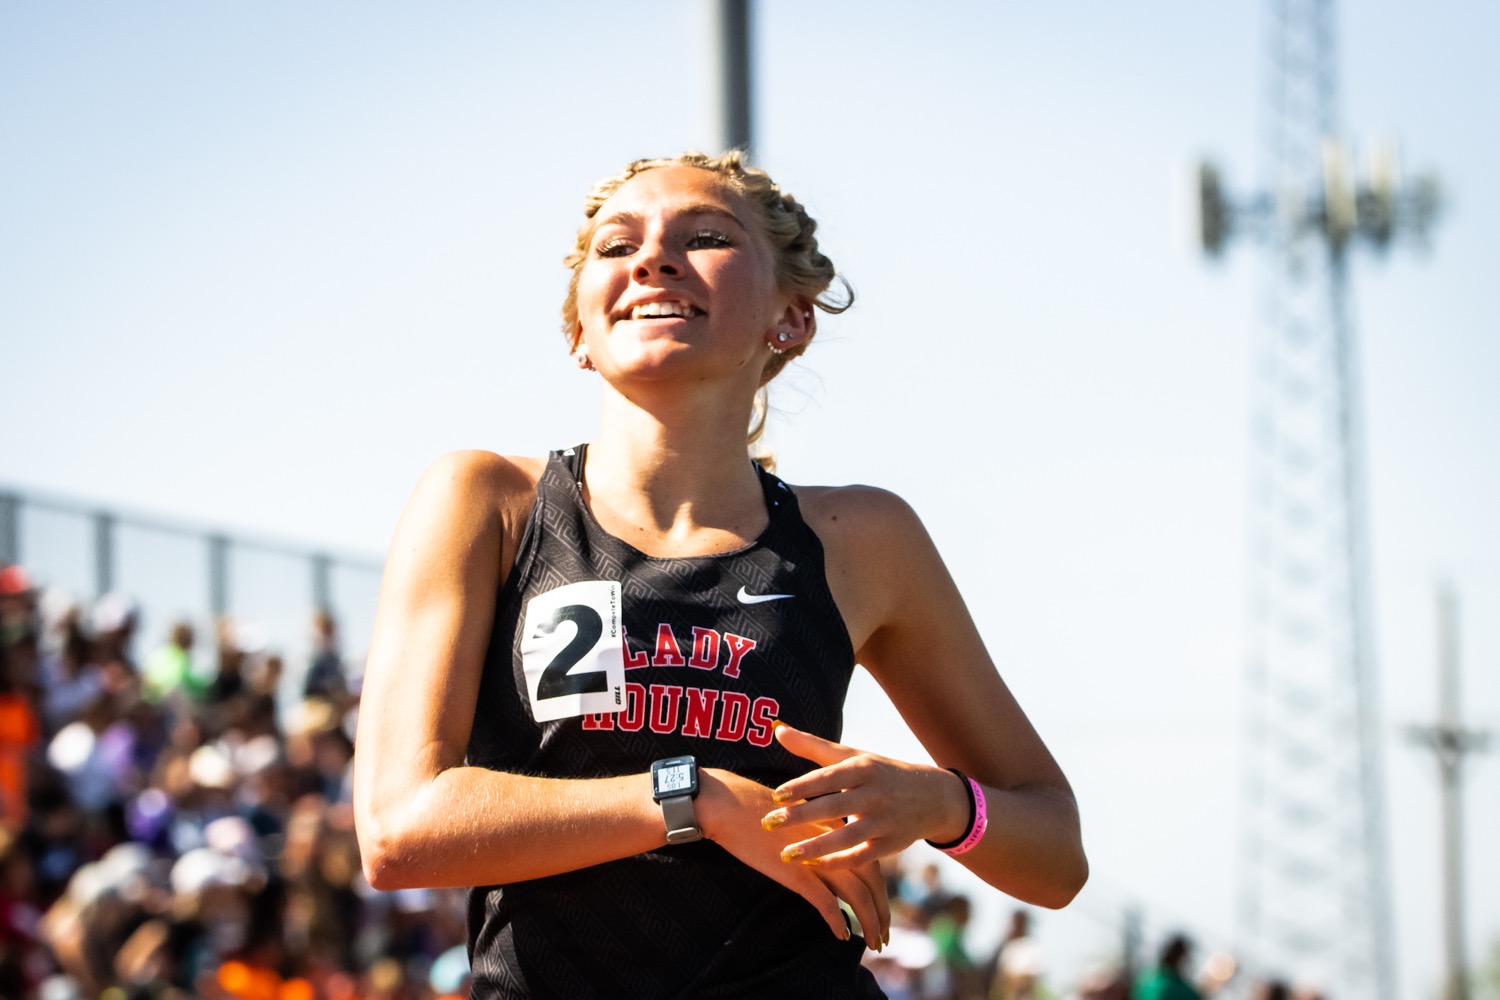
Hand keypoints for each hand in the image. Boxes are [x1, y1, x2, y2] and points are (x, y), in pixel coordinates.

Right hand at [698, 767, 889, 948]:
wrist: (730, 804)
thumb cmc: (755, 810)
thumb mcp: (796, 818)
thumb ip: (814, 835)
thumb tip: (821, 856)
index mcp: (835, 827)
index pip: (870, 861)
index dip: (880, 888)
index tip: (881, 908)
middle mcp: (833, 842)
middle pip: (872, 881)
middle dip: (881, 911)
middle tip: (884, 935)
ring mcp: (816, 859)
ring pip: (857, 896)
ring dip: (869, 922)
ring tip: (873, 942)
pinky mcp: (797, 874)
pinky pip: (827, 904)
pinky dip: (837, 921)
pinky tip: (842, 935)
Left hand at [760, 722, 969, 868]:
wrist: (932, 796)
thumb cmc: (881, 773)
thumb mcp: (853, 756)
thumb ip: (813, 746)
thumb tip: (776, 729)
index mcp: (864, 768)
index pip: (829, 777)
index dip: (803, 787)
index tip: (776, 797)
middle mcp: (876, 794)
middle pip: (835, 806)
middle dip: (800, 816)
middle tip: (768, 824)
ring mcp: (885, 821)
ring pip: (847, 836)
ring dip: (816, 847)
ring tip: (786, 854)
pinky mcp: (890, 844)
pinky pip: (861, 857)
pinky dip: (838, 863)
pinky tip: (811, 866)